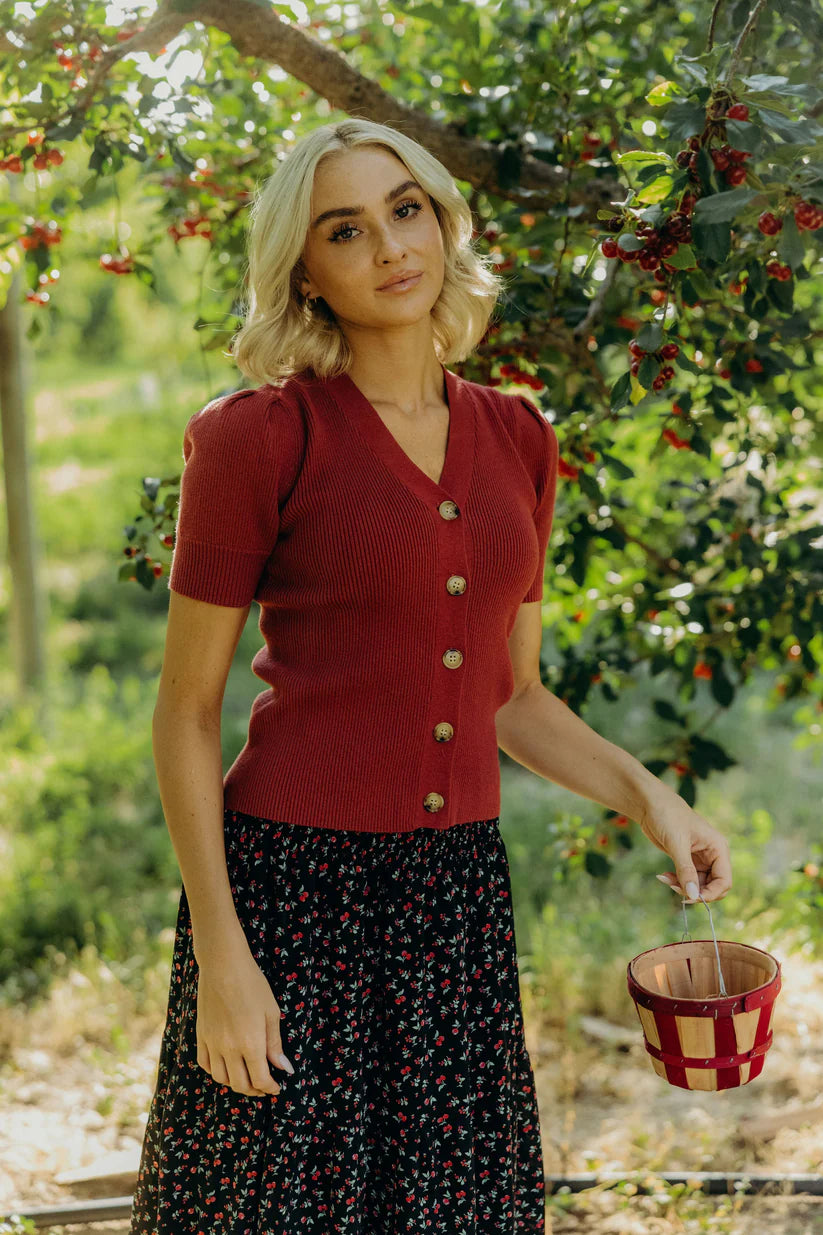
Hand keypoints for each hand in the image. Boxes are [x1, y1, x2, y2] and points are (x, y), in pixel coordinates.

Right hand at [195, 940, 294, 1097]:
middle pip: (240, 1085)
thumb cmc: (252, 985)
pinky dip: (216, 1071)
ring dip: (235, 1083)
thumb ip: (275, 1044)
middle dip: (254, 1090)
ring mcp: (212, 1043)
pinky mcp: (200, 1036)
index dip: (270, 1088)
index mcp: (250, 1044)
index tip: (277, 1087)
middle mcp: (229, 1049)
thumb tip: (284, 1069)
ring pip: (221, 1078)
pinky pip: (205, 1064)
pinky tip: (226, 1065)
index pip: (260, 1080)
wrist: (223, 966)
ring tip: (246, 1077)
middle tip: (264, 1086)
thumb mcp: (271, 1013)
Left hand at [640, 789, 731, 903]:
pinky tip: (663, 876)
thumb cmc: (668, 816)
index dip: (711, 893)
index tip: (691, 897)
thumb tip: (694, 895)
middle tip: (676, 890)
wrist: (650, 804)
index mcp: (718, 848)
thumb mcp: (677, 843)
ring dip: (683, 887)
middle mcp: (713, 855)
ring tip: (665, 880)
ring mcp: (700, 858)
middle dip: (696, 892)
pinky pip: (687, 879)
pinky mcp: (687, 860)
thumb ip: (686, 870)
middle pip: (713, 886)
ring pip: (698, 885)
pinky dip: (676, 881)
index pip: (724, 880)